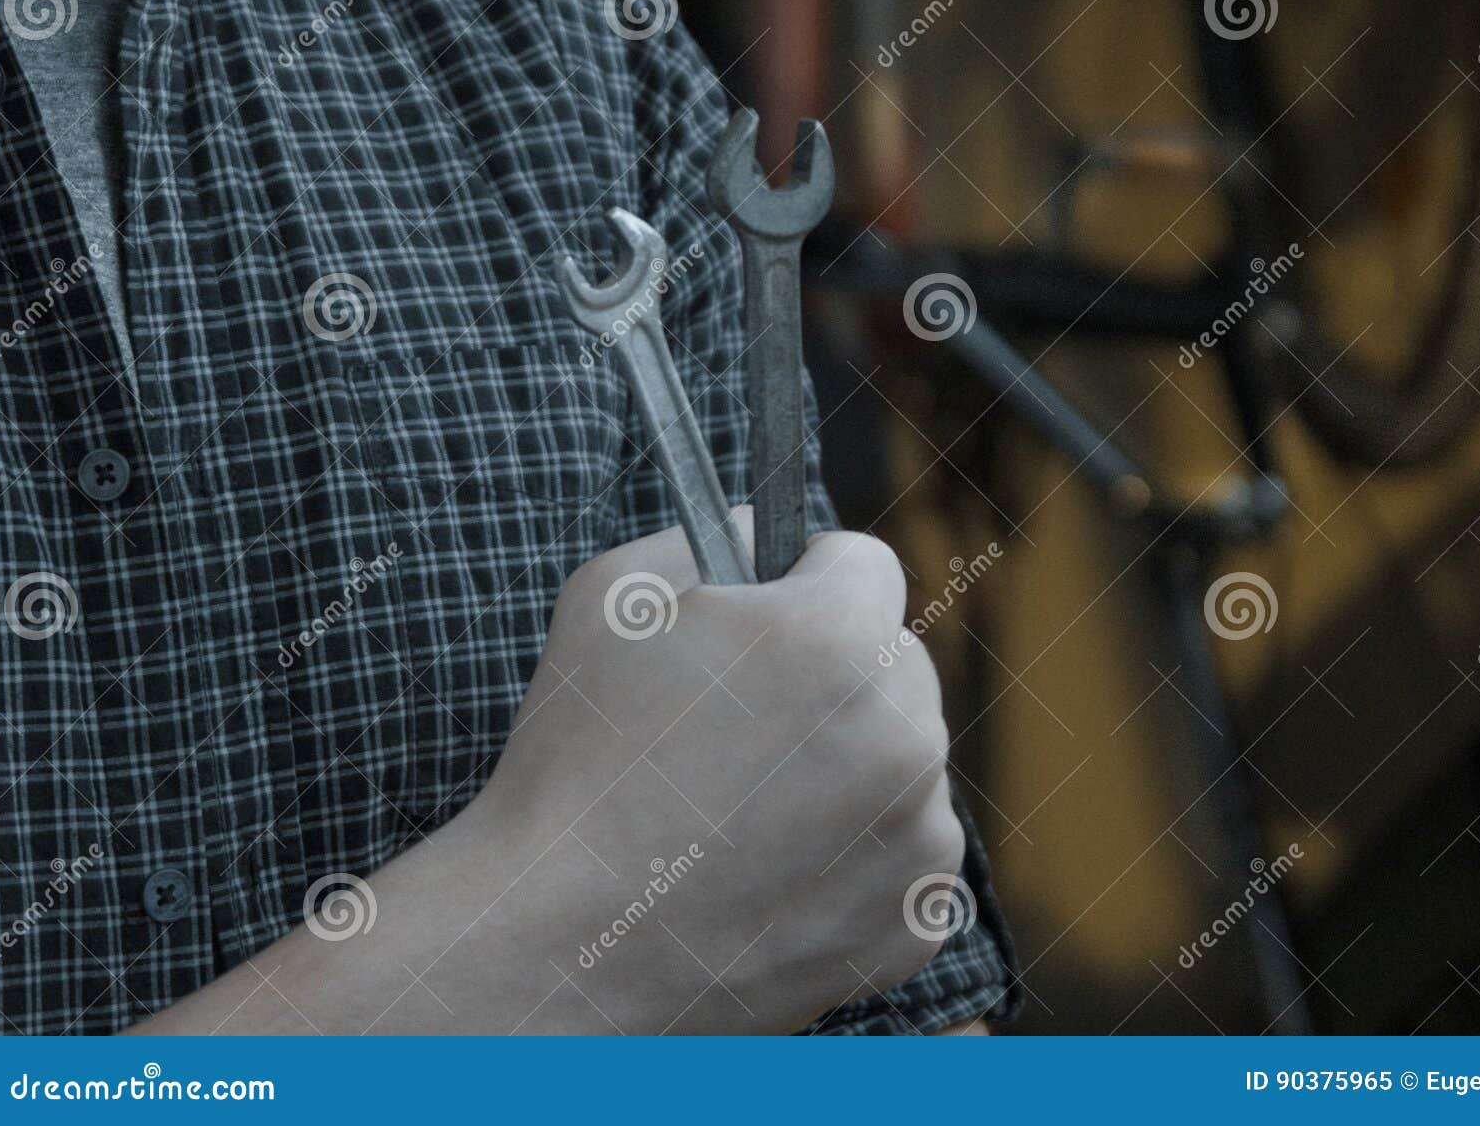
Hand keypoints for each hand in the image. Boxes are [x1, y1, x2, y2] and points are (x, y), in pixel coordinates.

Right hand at [469, 510, 963, 1032]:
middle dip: (833, 673)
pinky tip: (773, 869)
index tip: (767, 616)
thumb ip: (712, 534)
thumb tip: (768, 534)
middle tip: (743, 723)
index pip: (866, 563)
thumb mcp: (612, 593)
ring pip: (903, 755)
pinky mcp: (914, 918)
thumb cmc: (578, 761)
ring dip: (849, 762)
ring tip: (746, 807)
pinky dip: (856, 852)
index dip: (806, 580)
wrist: (560, 945)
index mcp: (838, 637)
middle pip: (894, 661)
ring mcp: (919, 833)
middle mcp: (904, 730)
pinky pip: (904, 849)